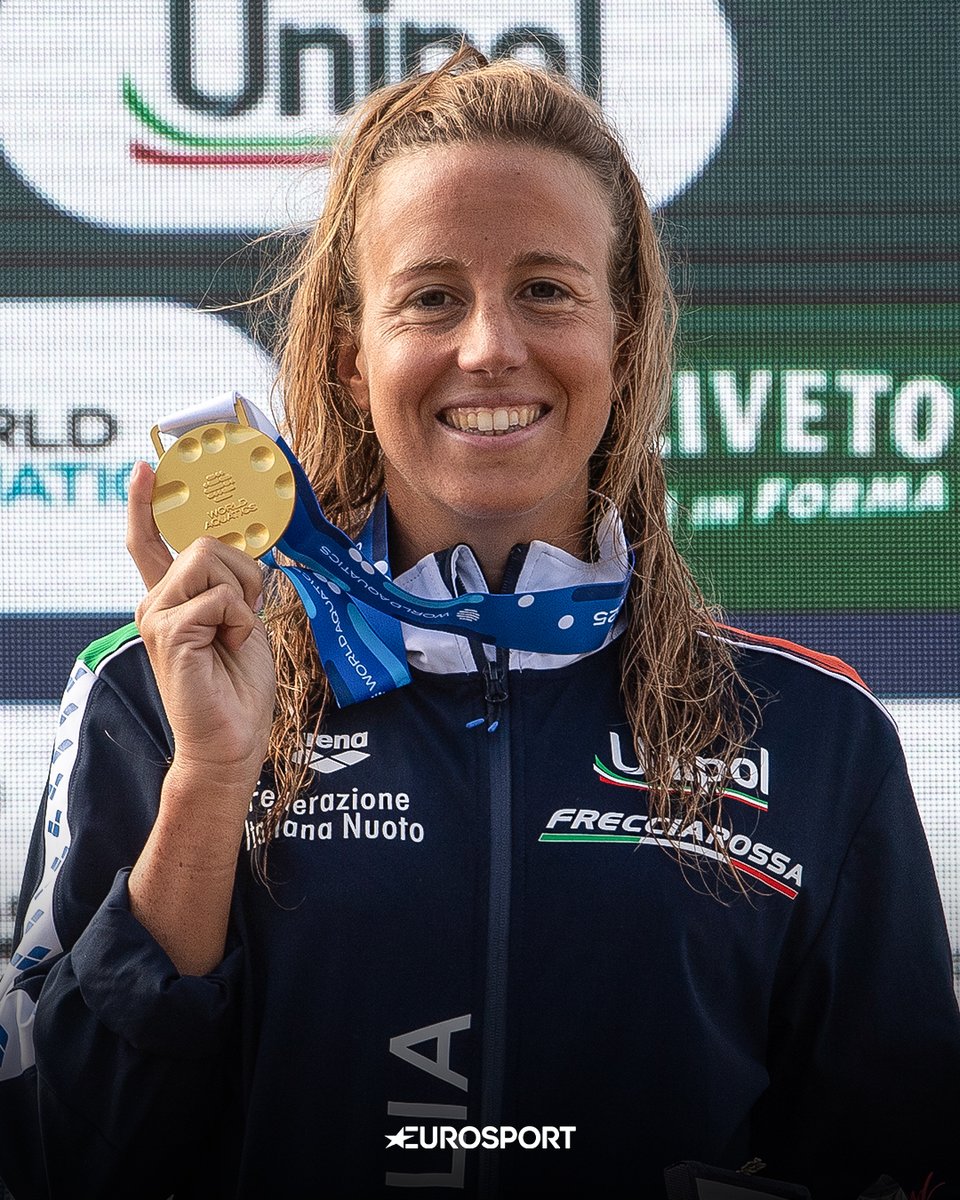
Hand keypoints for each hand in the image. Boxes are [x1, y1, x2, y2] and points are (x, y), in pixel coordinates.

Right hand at [126, 460, 275, 792]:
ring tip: (235, 636)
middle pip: (204, 542)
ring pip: (211, 559)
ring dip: (243, 594)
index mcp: (169, 595)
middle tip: (245, 616)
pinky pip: (220, 596)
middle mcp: (155, 600)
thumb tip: (249, 551)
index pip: (149, 539)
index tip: (146, 467)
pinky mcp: (169, 632)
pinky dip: (241, 620)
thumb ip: (233, 584)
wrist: (231, 739)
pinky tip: (231, 649)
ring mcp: (157, 615)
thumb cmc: (238, 683)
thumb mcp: (241, 619)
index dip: (145, 502)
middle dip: (242, 571)